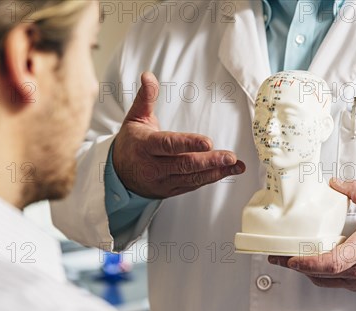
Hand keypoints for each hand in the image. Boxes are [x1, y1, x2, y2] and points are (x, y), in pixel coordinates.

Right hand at [112, 72, 245, 198]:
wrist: (119, 174)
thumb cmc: (131, 142)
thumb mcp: (135, 118)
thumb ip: (146, 98)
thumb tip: (148, 75)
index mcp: (145, 146)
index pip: (169, 145)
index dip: (188, 144)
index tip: (208, 142)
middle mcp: (154, 166)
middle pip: (184, 165)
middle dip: (209, 161)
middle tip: (230, 157)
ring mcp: (163, 181)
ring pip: (191, 178)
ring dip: (216, 172)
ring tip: (236, 165)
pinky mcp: (171, 190)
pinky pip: (192, 185)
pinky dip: (211, 178)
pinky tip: (227, 171)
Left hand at [269, 178, 355, 290]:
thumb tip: (335, 183)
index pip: (332, 262)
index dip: (308, 263)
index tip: (291, 259)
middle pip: (321, 274)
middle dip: (295, 266)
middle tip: (276, 257)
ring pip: (325, 281)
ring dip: (306, 272)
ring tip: (288, 260)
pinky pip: (333, 283)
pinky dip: (319, 275)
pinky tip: (311, 264)